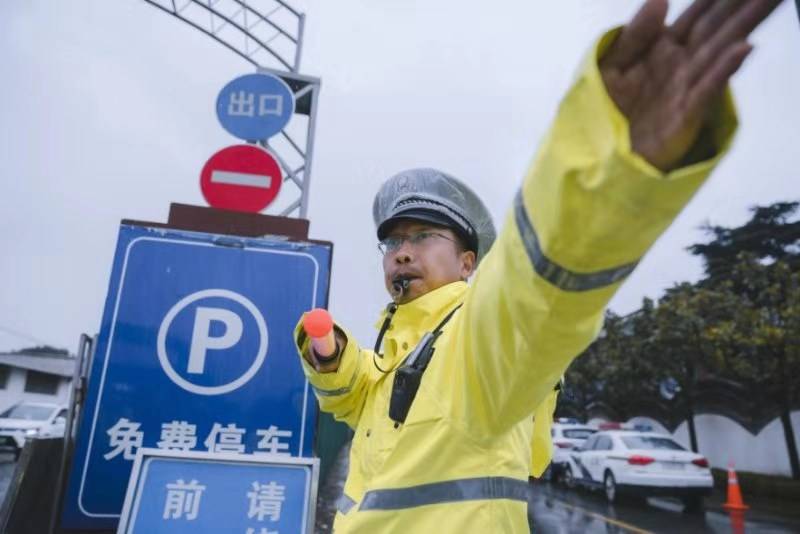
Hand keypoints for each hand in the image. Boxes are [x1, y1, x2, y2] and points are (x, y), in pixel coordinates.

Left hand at [600, 0, 782, 170]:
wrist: (600, 157)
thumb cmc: (605, 112)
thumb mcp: (610, 67)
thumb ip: (635, 35)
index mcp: (663, 50)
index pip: (697, 16)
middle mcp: (682, 66)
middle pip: (717, 28)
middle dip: (743, 5)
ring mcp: (686, 90)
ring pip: (719, 52)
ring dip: (744, 25)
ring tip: (771, 0)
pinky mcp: (685, 116)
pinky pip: (706, 89)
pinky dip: (723, 69)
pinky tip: (743, 49)